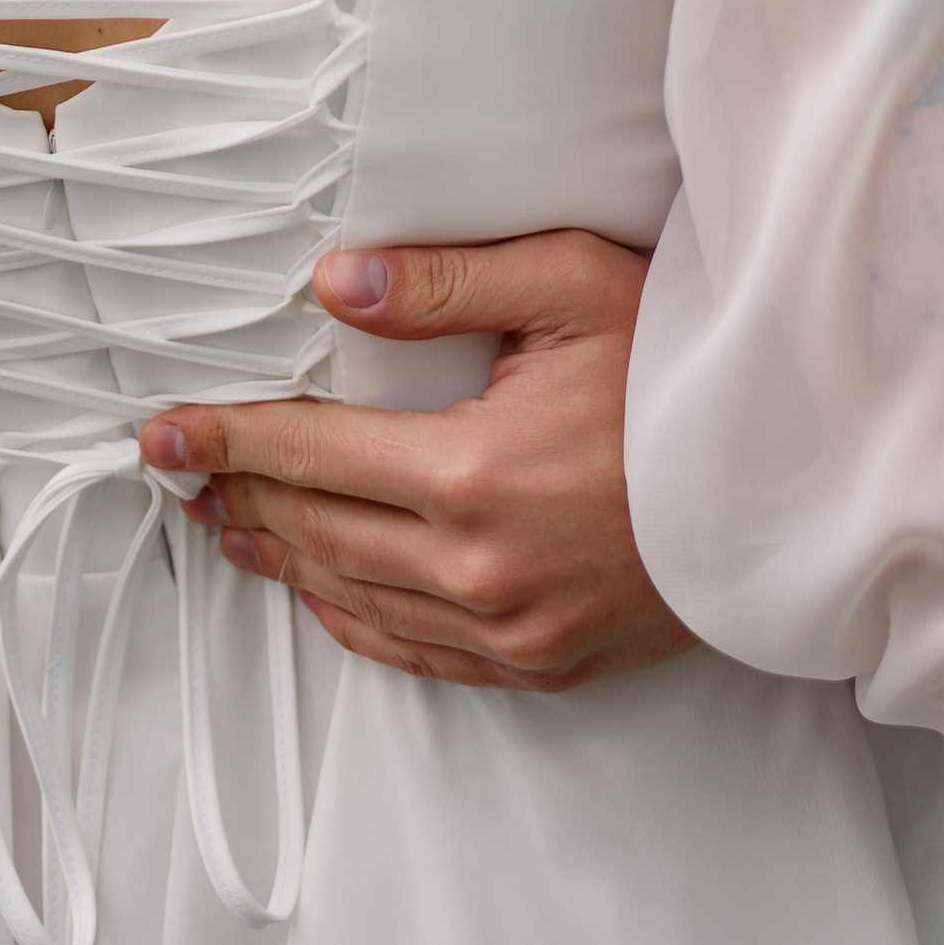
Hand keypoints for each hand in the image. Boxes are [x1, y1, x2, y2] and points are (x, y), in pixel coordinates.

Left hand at [137, 231, 694, 691]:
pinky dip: (349, 617)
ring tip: (231, 519)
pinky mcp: (538, 661)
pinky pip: (410, 653)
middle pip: (315, 529)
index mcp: (472, 472)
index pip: (308, 451)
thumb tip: (339, 287)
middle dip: (238, 490)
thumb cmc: (686, 375)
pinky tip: (321, 587)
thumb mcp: (577, 287)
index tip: (160, 429)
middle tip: (182, 463)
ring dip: (279, 555)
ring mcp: (507, 627)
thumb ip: (448, 283)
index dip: (223, 436)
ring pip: (350, 598)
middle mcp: (475, 566)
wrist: (783, 484)